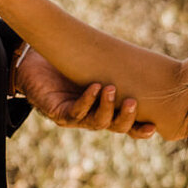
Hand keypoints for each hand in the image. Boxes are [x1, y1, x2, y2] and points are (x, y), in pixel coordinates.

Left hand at [17, 48, 155, 136]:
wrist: (33, 62)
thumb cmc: (67, 62)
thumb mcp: (95, 65)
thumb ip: (115, 67)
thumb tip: (143, 57)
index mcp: (106, 109)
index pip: (127, 125)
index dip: (140, 130)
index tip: (154, 126)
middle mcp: (93, 117)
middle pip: (116, 127)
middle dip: (127, 118)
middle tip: (133, 102)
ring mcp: (76, 118)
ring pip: (97, 122)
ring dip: (107, 108)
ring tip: (111, 88)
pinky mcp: (59, 113)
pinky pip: (76, 112)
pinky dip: (87, 100)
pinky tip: (94, 87)